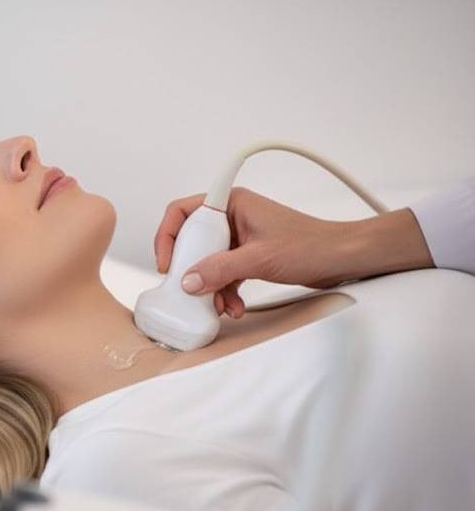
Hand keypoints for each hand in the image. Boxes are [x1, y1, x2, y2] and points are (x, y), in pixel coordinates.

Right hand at [153, 187, 347, 318]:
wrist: (343, 259)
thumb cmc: (312, 246)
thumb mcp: (259, 259)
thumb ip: (220, 270)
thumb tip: (188, 282)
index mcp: (231, 203)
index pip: (183, 212)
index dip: (168, 237)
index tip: (168, 264)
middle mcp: (232, 217)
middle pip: (192, 241)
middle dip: (191, 270)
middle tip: (190, 290)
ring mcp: (240, 237)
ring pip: (207, 261)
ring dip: (209, 286)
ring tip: (218, 306)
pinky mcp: (247, 255)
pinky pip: (223, 272)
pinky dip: (224, 290)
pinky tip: (233, 306)